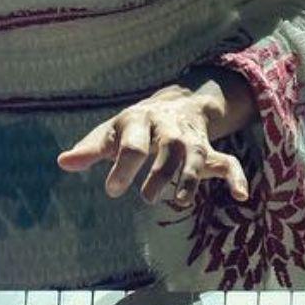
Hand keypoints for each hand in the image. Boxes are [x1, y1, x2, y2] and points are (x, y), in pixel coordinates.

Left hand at [55, 84, 249, 204]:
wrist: (177, 102)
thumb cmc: (135, 126)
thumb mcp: (111, 132)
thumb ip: (90, 149)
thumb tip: (63, 163)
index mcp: (140, 121)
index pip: (133, 144)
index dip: (123, 167)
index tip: (112, 190)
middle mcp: (168, 129)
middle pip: (168, 149)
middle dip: (160, 173)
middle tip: (146, 197)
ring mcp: (191, 140)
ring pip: (196, 157)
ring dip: (190, 179)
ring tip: (179, 202)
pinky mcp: (208, 152)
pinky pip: (227, 162)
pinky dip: (237, 177)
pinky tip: (241, 196)